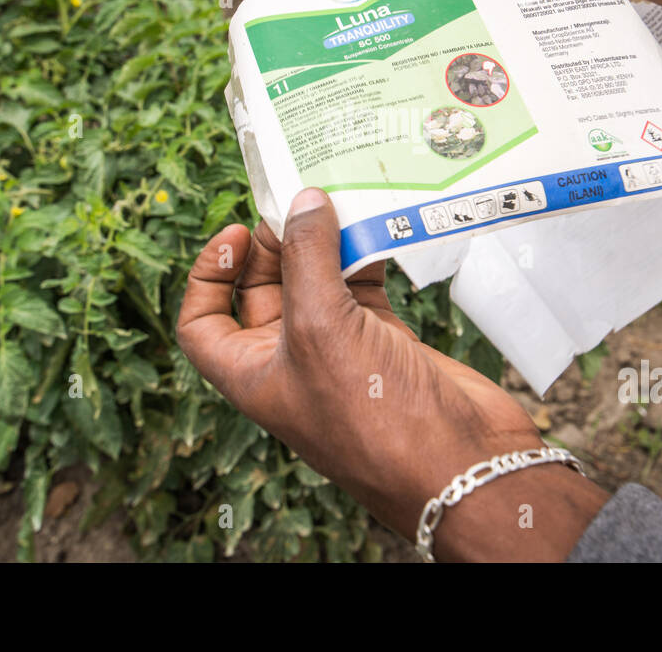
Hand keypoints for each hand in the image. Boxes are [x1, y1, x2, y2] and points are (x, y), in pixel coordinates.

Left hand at [177, 188, 606, 560]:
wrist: (458, 461)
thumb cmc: (373, 411)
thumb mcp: (321, 326)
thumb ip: (307, 256)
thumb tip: (303, 199)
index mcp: (253, 375)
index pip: (203, 324)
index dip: (208, 278)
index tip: (237, 236)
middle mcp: (290, 363)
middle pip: (263, 291)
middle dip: (276, 246)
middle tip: (300, 206)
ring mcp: (340, 352)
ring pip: (317, 284)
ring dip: (323, 244)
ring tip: (337, 204)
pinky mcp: (385, 342)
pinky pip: (363, 288)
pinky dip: (366, 256)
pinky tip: (376, 225)